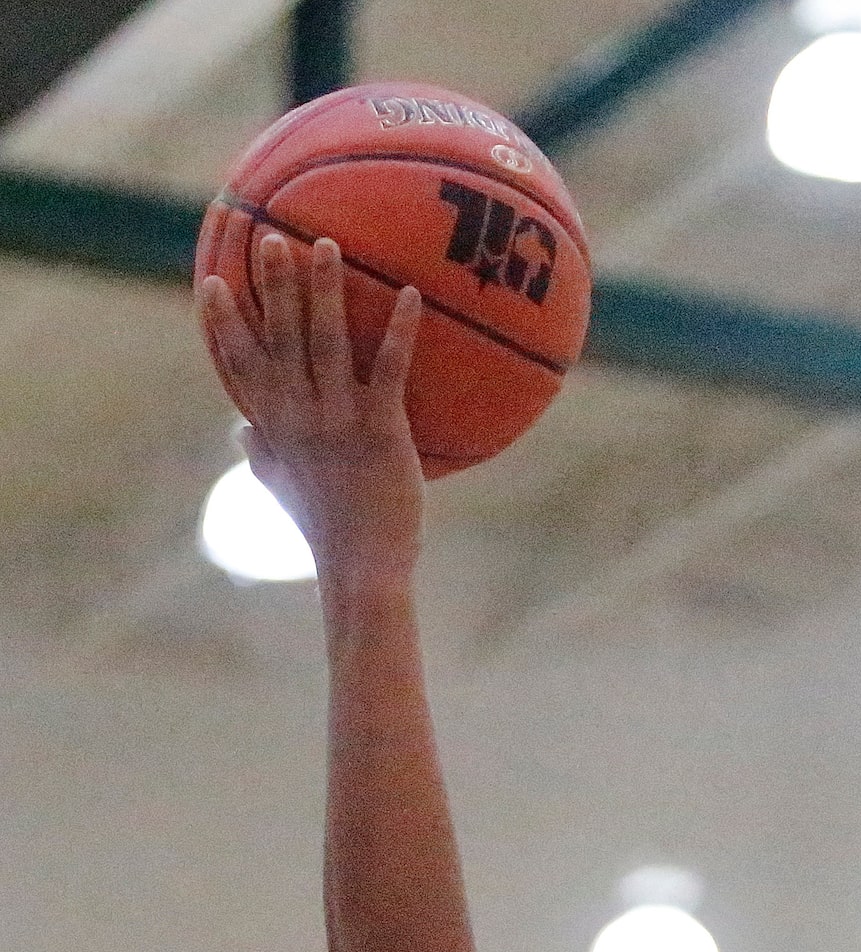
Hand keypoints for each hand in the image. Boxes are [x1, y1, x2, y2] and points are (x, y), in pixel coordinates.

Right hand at [197, 235, 423, 582]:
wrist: (362, 567)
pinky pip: (389, 369)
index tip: (211, 281)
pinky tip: (411, 295)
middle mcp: (299, 415)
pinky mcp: (381, 430)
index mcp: (274, 426)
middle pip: (280, 337)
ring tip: (326, 245)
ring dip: (325, 291)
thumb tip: (239, 430)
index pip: (240, 363)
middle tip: (272, 236)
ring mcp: (338, 420)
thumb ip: (259, 454)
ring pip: (326, 342)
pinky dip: (399, 330)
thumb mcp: (281, 489)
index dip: (223, 322)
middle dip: (273, 285)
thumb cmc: (325, 529)